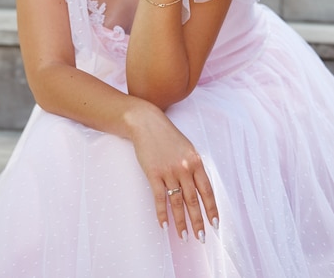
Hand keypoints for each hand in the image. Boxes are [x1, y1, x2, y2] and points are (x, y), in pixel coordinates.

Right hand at [130, 102, 218, 241]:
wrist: (147, 123)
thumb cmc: (167, 136)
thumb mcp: (187, 148)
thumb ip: (194, 166)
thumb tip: (200, 188)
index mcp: (195, 161)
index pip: (207, 191)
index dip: (212, 209)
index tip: (215, 224)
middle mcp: (184, 168)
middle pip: (193, 200)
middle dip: (198, 221)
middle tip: (201, 239)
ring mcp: (169, 171)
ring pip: (177, 202)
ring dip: (181, 222)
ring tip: (184, 237)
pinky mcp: (154, 174)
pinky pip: (159, 198)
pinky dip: (162, 213)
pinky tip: (164, 225)